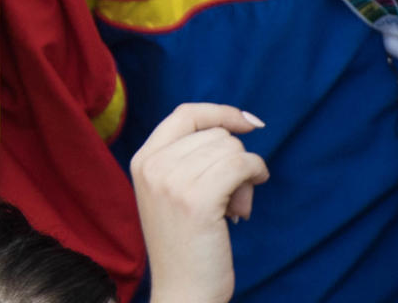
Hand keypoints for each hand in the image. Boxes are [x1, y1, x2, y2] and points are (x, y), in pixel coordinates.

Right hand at [130, 103, 269, 302]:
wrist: (182, 293)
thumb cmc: (186, 246)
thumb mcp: (171, 192)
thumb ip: (187, 158)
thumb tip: (236, 127)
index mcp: (142, 160)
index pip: (185, 113)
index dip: (220, 112)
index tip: (248, 123)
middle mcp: (153, 165)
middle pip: (215, 133)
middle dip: (235, 160)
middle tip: (233, 196)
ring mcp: (172, 181)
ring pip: (231, 149)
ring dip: (245, 175)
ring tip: (234, 208)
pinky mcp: (197, 198)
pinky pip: (242, 165)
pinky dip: (255, 176)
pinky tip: (246, 203)